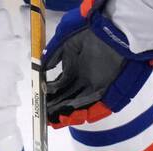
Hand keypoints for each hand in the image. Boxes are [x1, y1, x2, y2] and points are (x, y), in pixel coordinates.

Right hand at [43, 0, 152, 127]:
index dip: (50, 95)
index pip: (59, 87)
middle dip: (55, 107)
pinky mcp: (105, 90)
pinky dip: (81, 110)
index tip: (41, 100)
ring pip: (77, 104)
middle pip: (67, 98)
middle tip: (44, 114)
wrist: (111, 31)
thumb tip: (42, 70)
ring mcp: (94, 86)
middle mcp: (83, 80)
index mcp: (74, 70)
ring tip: (53, 118)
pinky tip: (68, 113)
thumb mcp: (66, 43)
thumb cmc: (89, 33)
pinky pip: (92, 104)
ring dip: (65, 112)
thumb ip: (54, 57)